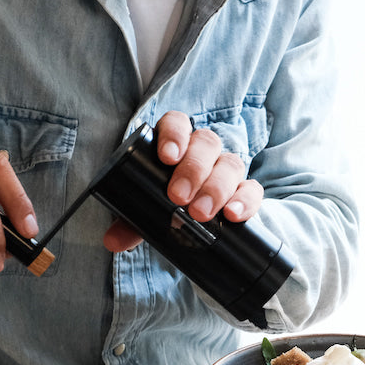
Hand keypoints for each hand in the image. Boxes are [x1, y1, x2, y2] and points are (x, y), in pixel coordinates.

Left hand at [103, 111, 264, 252]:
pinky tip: (234, 215)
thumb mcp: (146, 210)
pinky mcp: (246, 190)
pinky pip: (252, 189)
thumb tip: (112, 241)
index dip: (175, 135)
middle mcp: (204, 150)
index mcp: (177, 143)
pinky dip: (245, 201)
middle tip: (179, 197)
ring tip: (201, 214)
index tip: (167, 157)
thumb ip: (130, 221)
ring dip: (216, 188)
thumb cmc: (166, 205)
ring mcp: (227, 169)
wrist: (195, 221)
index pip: (178, 123)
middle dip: (194, 170)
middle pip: (207, 144)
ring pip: (231, 164)